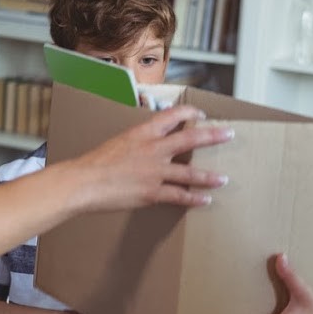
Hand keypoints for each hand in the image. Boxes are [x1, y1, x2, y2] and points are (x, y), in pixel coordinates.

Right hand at [65, 105, 230, 211]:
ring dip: (209, 176)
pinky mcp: (152, 192)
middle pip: (190, 139)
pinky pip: (179, 196)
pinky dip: (194, 198)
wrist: (84, 181)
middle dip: (212, 136)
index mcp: (143, 133)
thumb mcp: (118, 142)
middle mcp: (153, 149)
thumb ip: (137, 142)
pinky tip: (205, 199)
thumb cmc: (95, 164)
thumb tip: (148, 145)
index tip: (200, 114)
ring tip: (223, 178)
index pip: (172, 115)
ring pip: (190, 173)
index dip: (189, 113)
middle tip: (228, 134)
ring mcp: (155, 171)